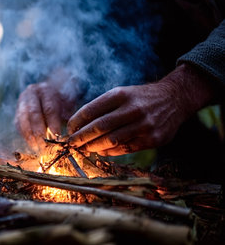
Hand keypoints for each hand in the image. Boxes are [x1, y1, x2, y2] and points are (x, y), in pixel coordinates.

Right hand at [14, 82, 73, 151]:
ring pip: (23, 119)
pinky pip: (18, 125)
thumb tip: (67, 135)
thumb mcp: (66, 105)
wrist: (47, 96)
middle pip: (33, 113)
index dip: (52, 123)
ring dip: (30, 135)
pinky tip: (32, 145)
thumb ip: (65, 117)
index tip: (57, 136)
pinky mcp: (17, 113)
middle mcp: (31, 94)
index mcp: (46, 90)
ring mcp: (21, 102)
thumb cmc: (60, 103)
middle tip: (45, 145)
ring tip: (37, 147)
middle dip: (39, 131)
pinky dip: (25, 136)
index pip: (49, 108)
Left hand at [67, 63, 215, 155]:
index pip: (91, 110)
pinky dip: (110, 151)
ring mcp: (144, 124)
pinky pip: (125, 149)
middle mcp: (132, 109)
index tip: (69, 129)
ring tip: (84, 148)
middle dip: (81, 137)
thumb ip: (102, 108)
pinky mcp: (153, 139)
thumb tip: (79, 126)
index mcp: (121, 95)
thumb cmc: (140, 98)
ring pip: (111, 140)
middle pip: (99, 127)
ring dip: (93, 146)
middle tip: (71, 143)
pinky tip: (101, 151)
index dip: (77, 122)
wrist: (175, 99)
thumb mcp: (122, 93)